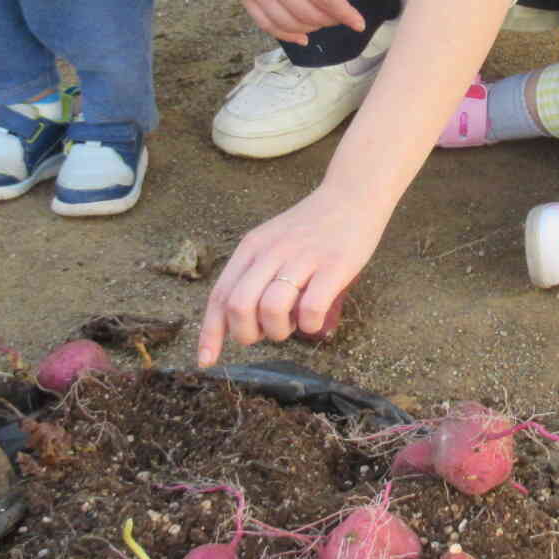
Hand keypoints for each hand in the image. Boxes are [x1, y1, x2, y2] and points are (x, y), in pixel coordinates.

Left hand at [198, 184, 384, 366]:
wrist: (352, 197)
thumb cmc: (311, 228)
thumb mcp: (271, 243)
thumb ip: (254, 275)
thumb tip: (242, 321)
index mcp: (251, 247)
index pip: (220, 295)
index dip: (210, 333)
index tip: (206, 361)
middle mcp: (271, 252)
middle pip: (239, 306)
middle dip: (247, 334)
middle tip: (265, 333)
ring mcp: (303, 259)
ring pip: (271, 309)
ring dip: (278, 332)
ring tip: (291, 326)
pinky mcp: (334, 266)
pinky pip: (310, 308)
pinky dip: (308, 325)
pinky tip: (313, 321)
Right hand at [209, 0, 365, 43]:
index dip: (345, 14)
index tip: (359, 23)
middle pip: (308, 14)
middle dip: (331, 20)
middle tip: (342, 16)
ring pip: (289, 24)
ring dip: (311, 28)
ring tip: (323, 21)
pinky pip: (266, 24)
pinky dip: (286, 34)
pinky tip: (302, 37)